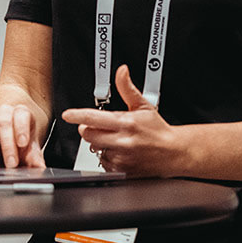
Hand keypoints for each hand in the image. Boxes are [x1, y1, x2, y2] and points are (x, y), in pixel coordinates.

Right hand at [0, 101, 45, 167]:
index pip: (22, 115)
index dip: (22, 128)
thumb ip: (34, 158)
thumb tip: (40, 167)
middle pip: (5, 119)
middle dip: (8, 142)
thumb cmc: (18, 144)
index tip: (23, 143)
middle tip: (11, 161)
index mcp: (21, 115)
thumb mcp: (28, 151)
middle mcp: (5, 113)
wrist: (8, 142)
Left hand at [61, 65, 183, 176]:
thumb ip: (127, 88)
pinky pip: (103, 163)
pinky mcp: (121, 171)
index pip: (94, 118)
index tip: (68, 115)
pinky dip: (108, 157)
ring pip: (95, 149)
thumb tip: (121, 72)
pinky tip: (120, 152)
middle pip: (88, 135)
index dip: (78, 115)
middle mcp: (122, 142)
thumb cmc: (157, 130)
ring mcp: (121, 158)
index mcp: (126, 123)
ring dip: (100, 143)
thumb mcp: (143, 105)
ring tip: (116, 140)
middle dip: (90, 129)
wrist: (173, 152)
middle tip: (101, 126)